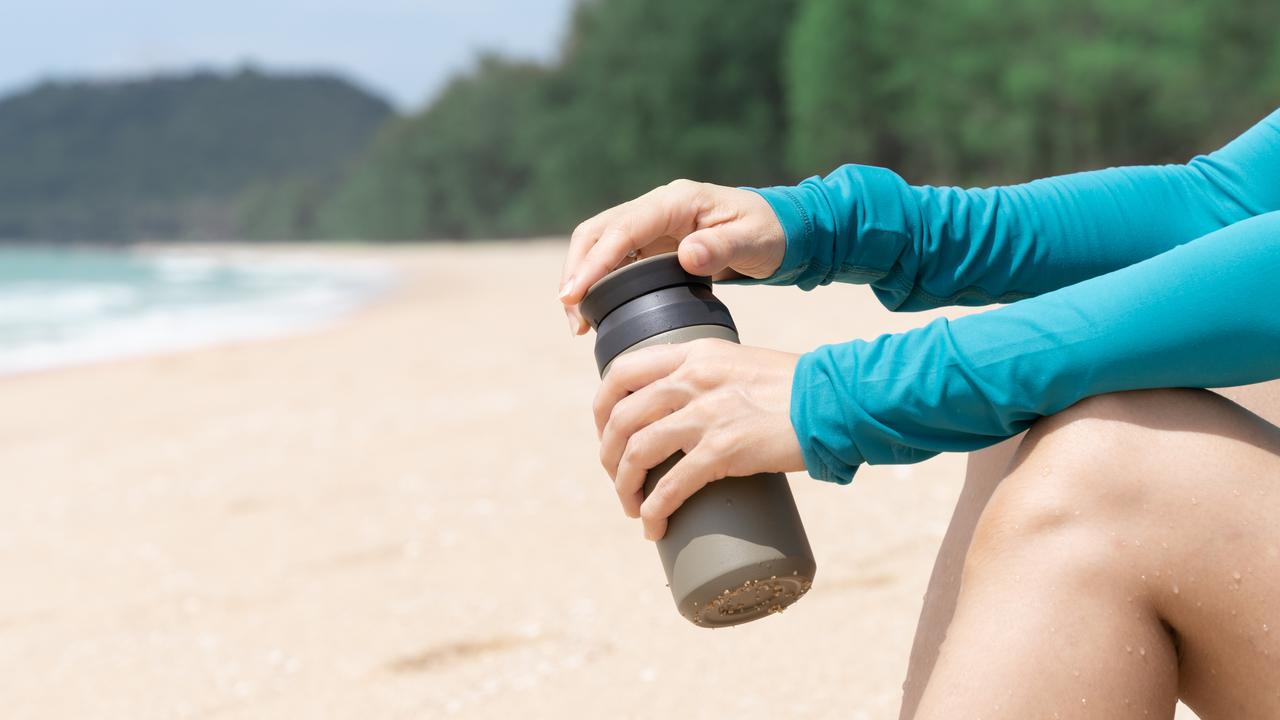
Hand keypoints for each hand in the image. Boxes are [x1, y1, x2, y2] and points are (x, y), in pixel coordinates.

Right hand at [558, 179, 784, 334]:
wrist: (780, 231)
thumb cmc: (769, 234)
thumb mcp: (753, 242)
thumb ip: (721, 247)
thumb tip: (686, 254)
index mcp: (676, 201)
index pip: (621, 229)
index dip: (594, 263)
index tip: (573, 295)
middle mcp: (656, 207)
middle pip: (597, 233)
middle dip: (577, 272)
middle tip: (573, 318)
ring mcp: (650, 224)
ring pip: (599, 245)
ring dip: (582, 280)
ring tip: (579, 324)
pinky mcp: (651, 243)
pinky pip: (614, 259)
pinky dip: (599, 284)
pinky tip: (597, 313)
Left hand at [593, 338, 804, 539]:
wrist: (833, 401)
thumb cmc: (792, 388)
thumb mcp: (737, 364)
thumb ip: (705, 378)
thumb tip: (680, 412)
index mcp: (692, 354)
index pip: (622, 371)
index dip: (602, 406)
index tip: (606, 433)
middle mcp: (692, 378)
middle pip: (622, 417)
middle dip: (608, 455)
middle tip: (617, 479)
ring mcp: (706, 413)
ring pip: (637, 452)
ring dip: (624, 487)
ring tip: (632, 508)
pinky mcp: (724, 449)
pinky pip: (671, 485)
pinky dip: (654, 510)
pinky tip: (653, 526)